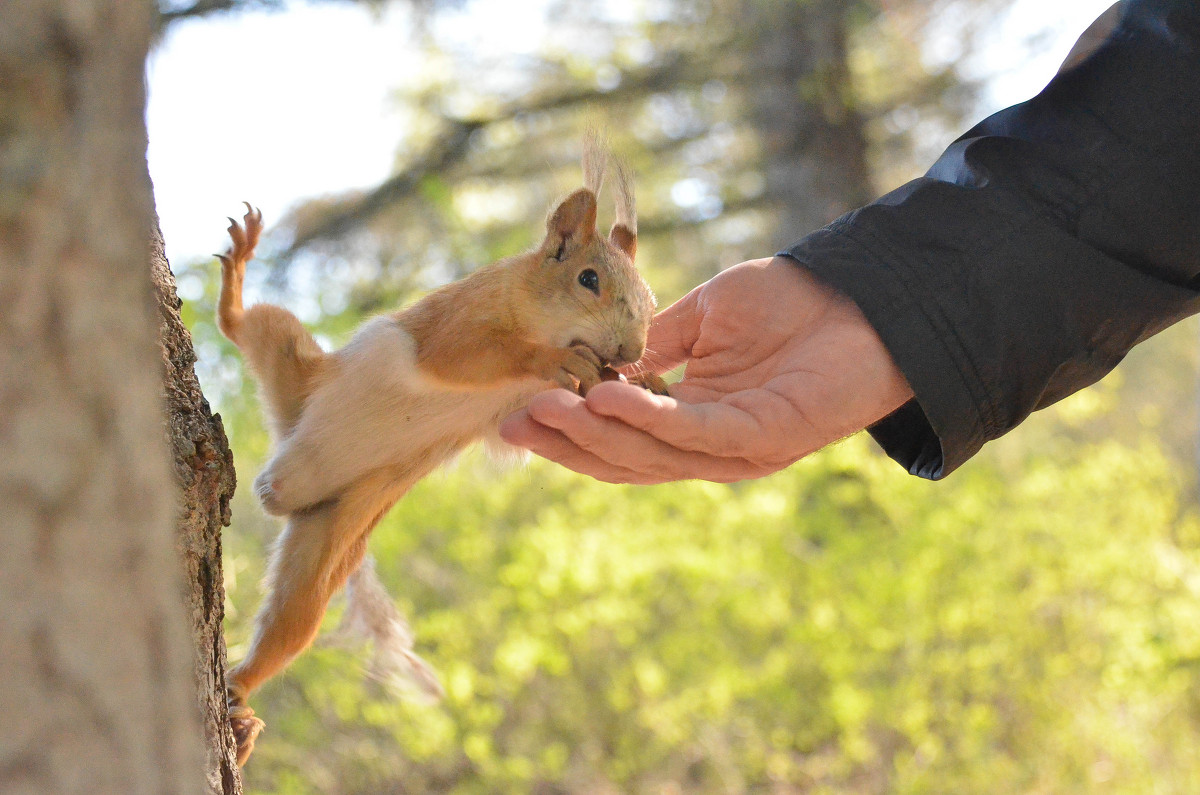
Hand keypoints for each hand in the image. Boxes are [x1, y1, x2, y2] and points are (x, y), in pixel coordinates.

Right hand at [499, 257, 913, 483]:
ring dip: (595, 435)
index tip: (517, 414)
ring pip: (652, 455)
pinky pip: (696, 434)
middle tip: (514, 422)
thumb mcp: (704, 317)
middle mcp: (709, 445)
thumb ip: (655, 344)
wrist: (862, 294)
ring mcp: (738, 449)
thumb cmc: (791, 303)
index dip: (568, 432)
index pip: (619, 439)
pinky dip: (648, 420)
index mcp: (692, 418)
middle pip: (625, 459)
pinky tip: (605, 397)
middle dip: (567, 443)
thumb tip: (594, 362)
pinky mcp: (766, 438)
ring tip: (548, 408)